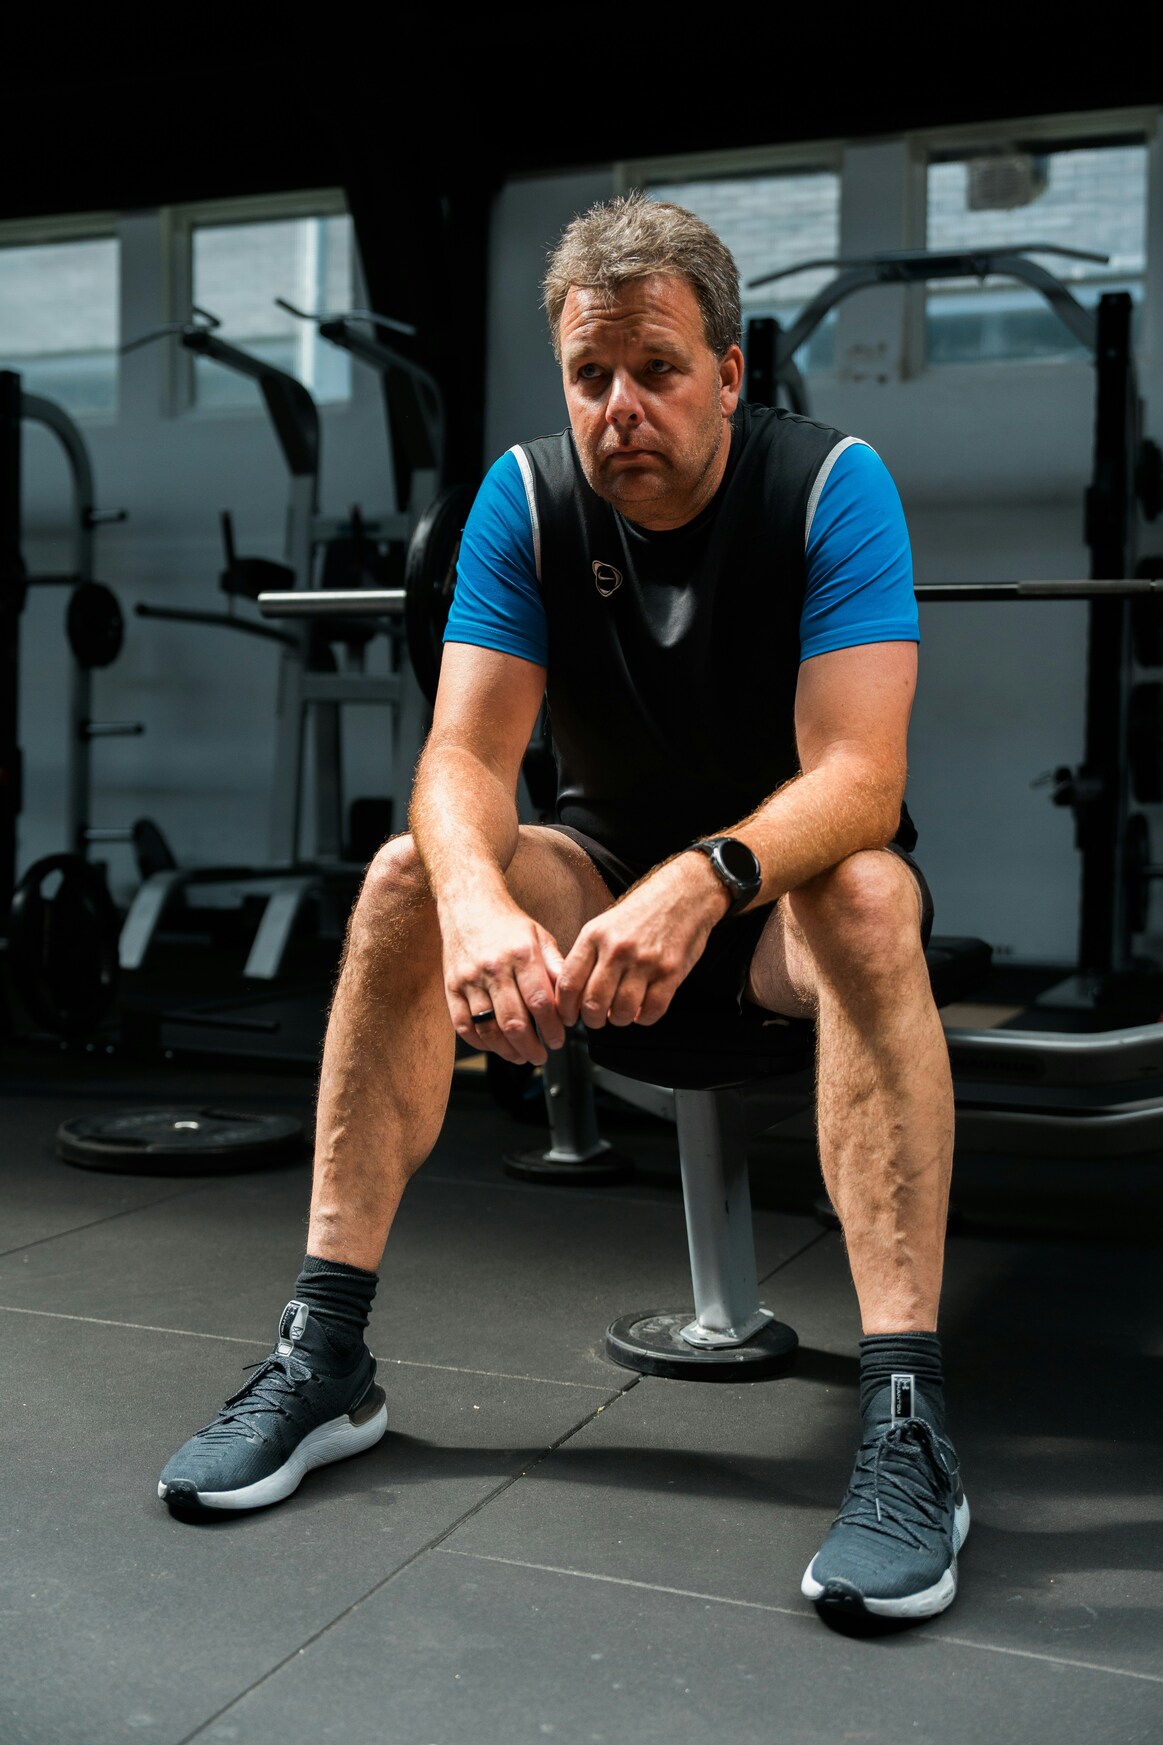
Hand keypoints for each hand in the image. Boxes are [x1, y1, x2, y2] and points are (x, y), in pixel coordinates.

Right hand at [442, 897, 566, 1065]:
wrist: (468, 904)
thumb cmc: (508, 923)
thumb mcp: (541, 937)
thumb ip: (557, 969)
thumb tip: (573, 1000)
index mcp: (522, 955)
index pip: (540, 1002)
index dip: (552, 1028)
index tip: (558, 1039)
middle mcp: (494, 968)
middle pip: (514, 1022)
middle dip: (531, 1046)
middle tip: (541, 1055)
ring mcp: (469, 979)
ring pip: (488, 1029)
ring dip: (507, 1051)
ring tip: (521, 1056)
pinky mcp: (451, 986)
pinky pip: (463, 1025)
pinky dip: (479, 1042)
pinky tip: (494, 1046)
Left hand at [555, 855, 728, 1029]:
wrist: (685, 893)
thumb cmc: (642, 911)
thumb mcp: (604, 924)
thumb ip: (588, 956)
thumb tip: (573, 994)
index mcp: (594, 935)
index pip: (569, 982)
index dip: (566, 1008)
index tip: (570, 1017)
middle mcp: (617, 949)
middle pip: (593, 1003)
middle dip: (592, 1020)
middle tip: (596, 1020)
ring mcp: (645, 961)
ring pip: (622, 1011)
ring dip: (619, 1020)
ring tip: (621, 1013)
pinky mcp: (670, 971)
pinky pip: (652, 1011)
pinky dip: (645, 1018)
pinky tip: (643, 1010)